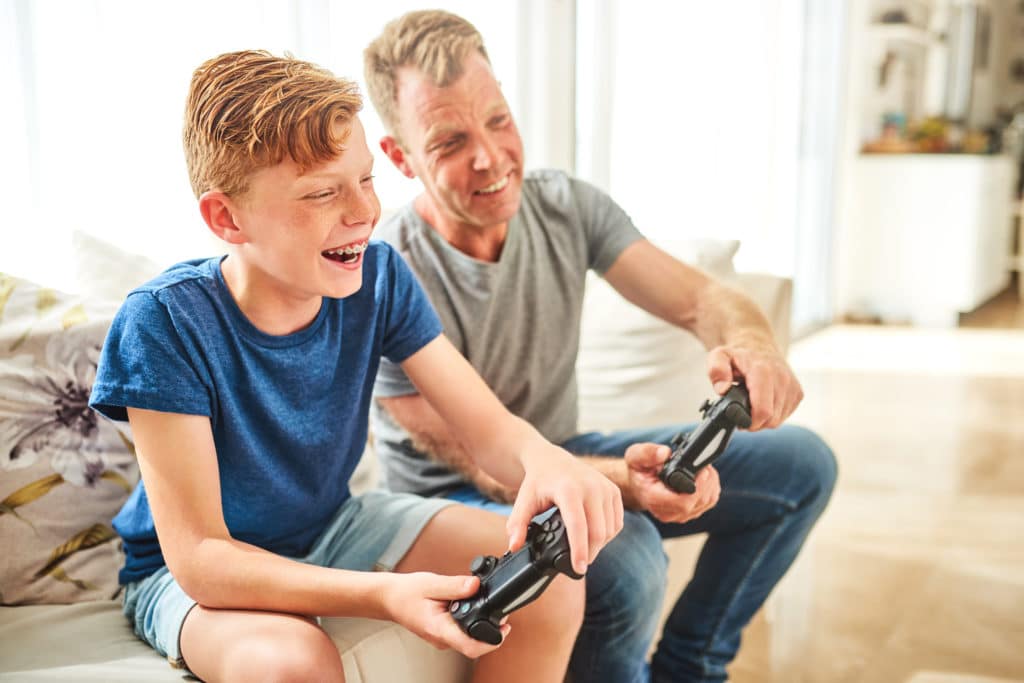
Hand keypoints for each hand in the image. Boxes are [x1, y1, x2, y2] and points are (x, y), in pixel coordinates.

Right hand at [384, 572, 508, 658]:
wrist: (390, 599)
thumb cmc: (406, 593)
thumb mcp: (431, 584)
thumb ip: (455, 586)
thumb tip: (476, 585)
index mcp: (439, 629)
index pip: (469, 646)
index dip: (491, 641)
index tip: (504, 629)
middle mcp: (442, 638)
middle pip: (474, 644)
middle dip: (492, 629)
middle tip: (501, 612)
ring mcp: (443, 638)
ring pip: (469, 638)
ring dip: (482, 624)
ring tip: (486, 604)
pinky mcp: (444, 633)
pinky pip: (463, 631)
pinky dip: (472, 620)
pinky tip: (472, 605)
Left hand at [506, 446, 623, 574]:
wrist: (552, 460)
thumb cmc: (538, 483)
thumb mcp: (524, 501)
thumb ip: (517, 524)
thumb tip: (514, 546)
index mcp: (568, 489)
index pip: (578, 525)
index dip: (579, 550)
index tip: (579, 569)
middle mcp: (591, 487)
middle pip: (598, 532)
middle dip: (589, 554)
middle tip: (578, 564)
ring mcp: (605, 488)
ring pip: (610, 530)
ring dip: (599, 545)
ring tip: (584, 548)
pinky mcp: (613, 491)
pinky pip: (617, 522)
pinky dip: (608, 534)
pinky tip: (594, 535)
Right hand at [624, 443, 719, 522]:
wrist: (638, 485)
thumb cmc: (638, 471)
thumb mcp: (636, 456)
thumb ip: (648, 453)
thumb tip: (665, 453)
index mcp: (653, 499)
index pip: (683, 502)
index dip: (698, 487)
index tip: (703, 471)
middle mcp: (666, 512)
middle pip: (698, 502)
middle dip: (707, 482)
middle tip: (705, 466)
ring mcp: (678, 515)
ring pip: (706, 502)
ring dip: (711, 484)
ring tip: (704, 469)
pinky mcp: (687, 514)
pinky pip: (708, 503)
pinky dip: (711, 489)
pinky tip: (704, 478)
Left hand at [706, 343, 802, 429]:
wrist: (759, 347)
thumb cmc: (739, 356)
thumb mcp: (719, 357)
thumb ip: (716, 371)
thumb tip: (723, 390)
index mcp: (762, 371)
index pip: (762, 410)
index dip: (749, 422)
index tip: (739, 420)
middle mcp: (781, 378)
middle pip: (771, 419)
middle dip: (754, 422)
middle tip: (742, 413)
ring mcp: (792, 386)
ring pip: (778, 420)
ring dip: (764, 420)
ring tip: (752, 406)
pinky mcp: (798, 393)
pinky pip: (785, 415)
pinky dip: (773, 415)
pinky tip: (764, 403)